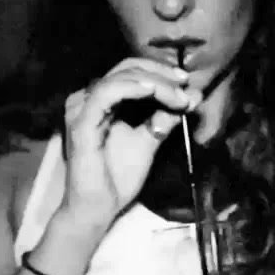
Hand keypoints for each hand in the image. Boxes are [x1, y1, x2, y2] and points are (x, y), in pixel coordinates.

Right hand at [61, 57, 200, 221]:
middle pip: (126, 68)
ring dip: (153, 82)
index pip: (131, 71)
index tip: (187, 82)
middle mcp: (88, 98)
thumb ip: (167, 117)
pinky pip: (107, 93)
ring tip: (176, 95)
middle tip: (184, 82)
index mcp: (102, 100)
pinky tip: (153, 91)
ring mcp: (82, 108)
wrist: (98, 207)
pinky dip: (132, 87)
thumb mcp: (150, 139)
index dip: (161, 71)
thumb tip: (193, 94)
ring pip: (120, 77)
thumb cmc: (117, 177)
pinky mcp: (81, 121)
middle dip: (160, 73)